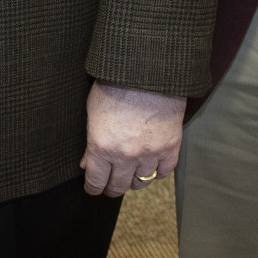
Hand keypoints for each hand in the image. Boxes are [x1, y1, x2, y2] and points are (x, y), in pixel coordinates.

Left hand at [81, 80, 185, 196]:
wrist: (148, 69)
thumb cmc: (117, 84)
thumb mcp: (94, 110)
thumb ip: (90, 141)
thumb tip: (87, 163)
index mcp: (102, 146)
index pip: (95, 182)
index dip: (93, 188)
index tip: (94, 188)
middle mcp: (125, 155)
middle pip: (118, 187)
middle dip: (111, 188)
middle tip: (111, 185)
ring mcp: (150, 153)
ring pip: (141, 182)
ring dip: (134, 180)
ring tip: (131, 174)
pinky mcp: (170, 147)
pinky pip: (164, 172)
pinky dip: (157, 171)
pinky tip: (151, 164)